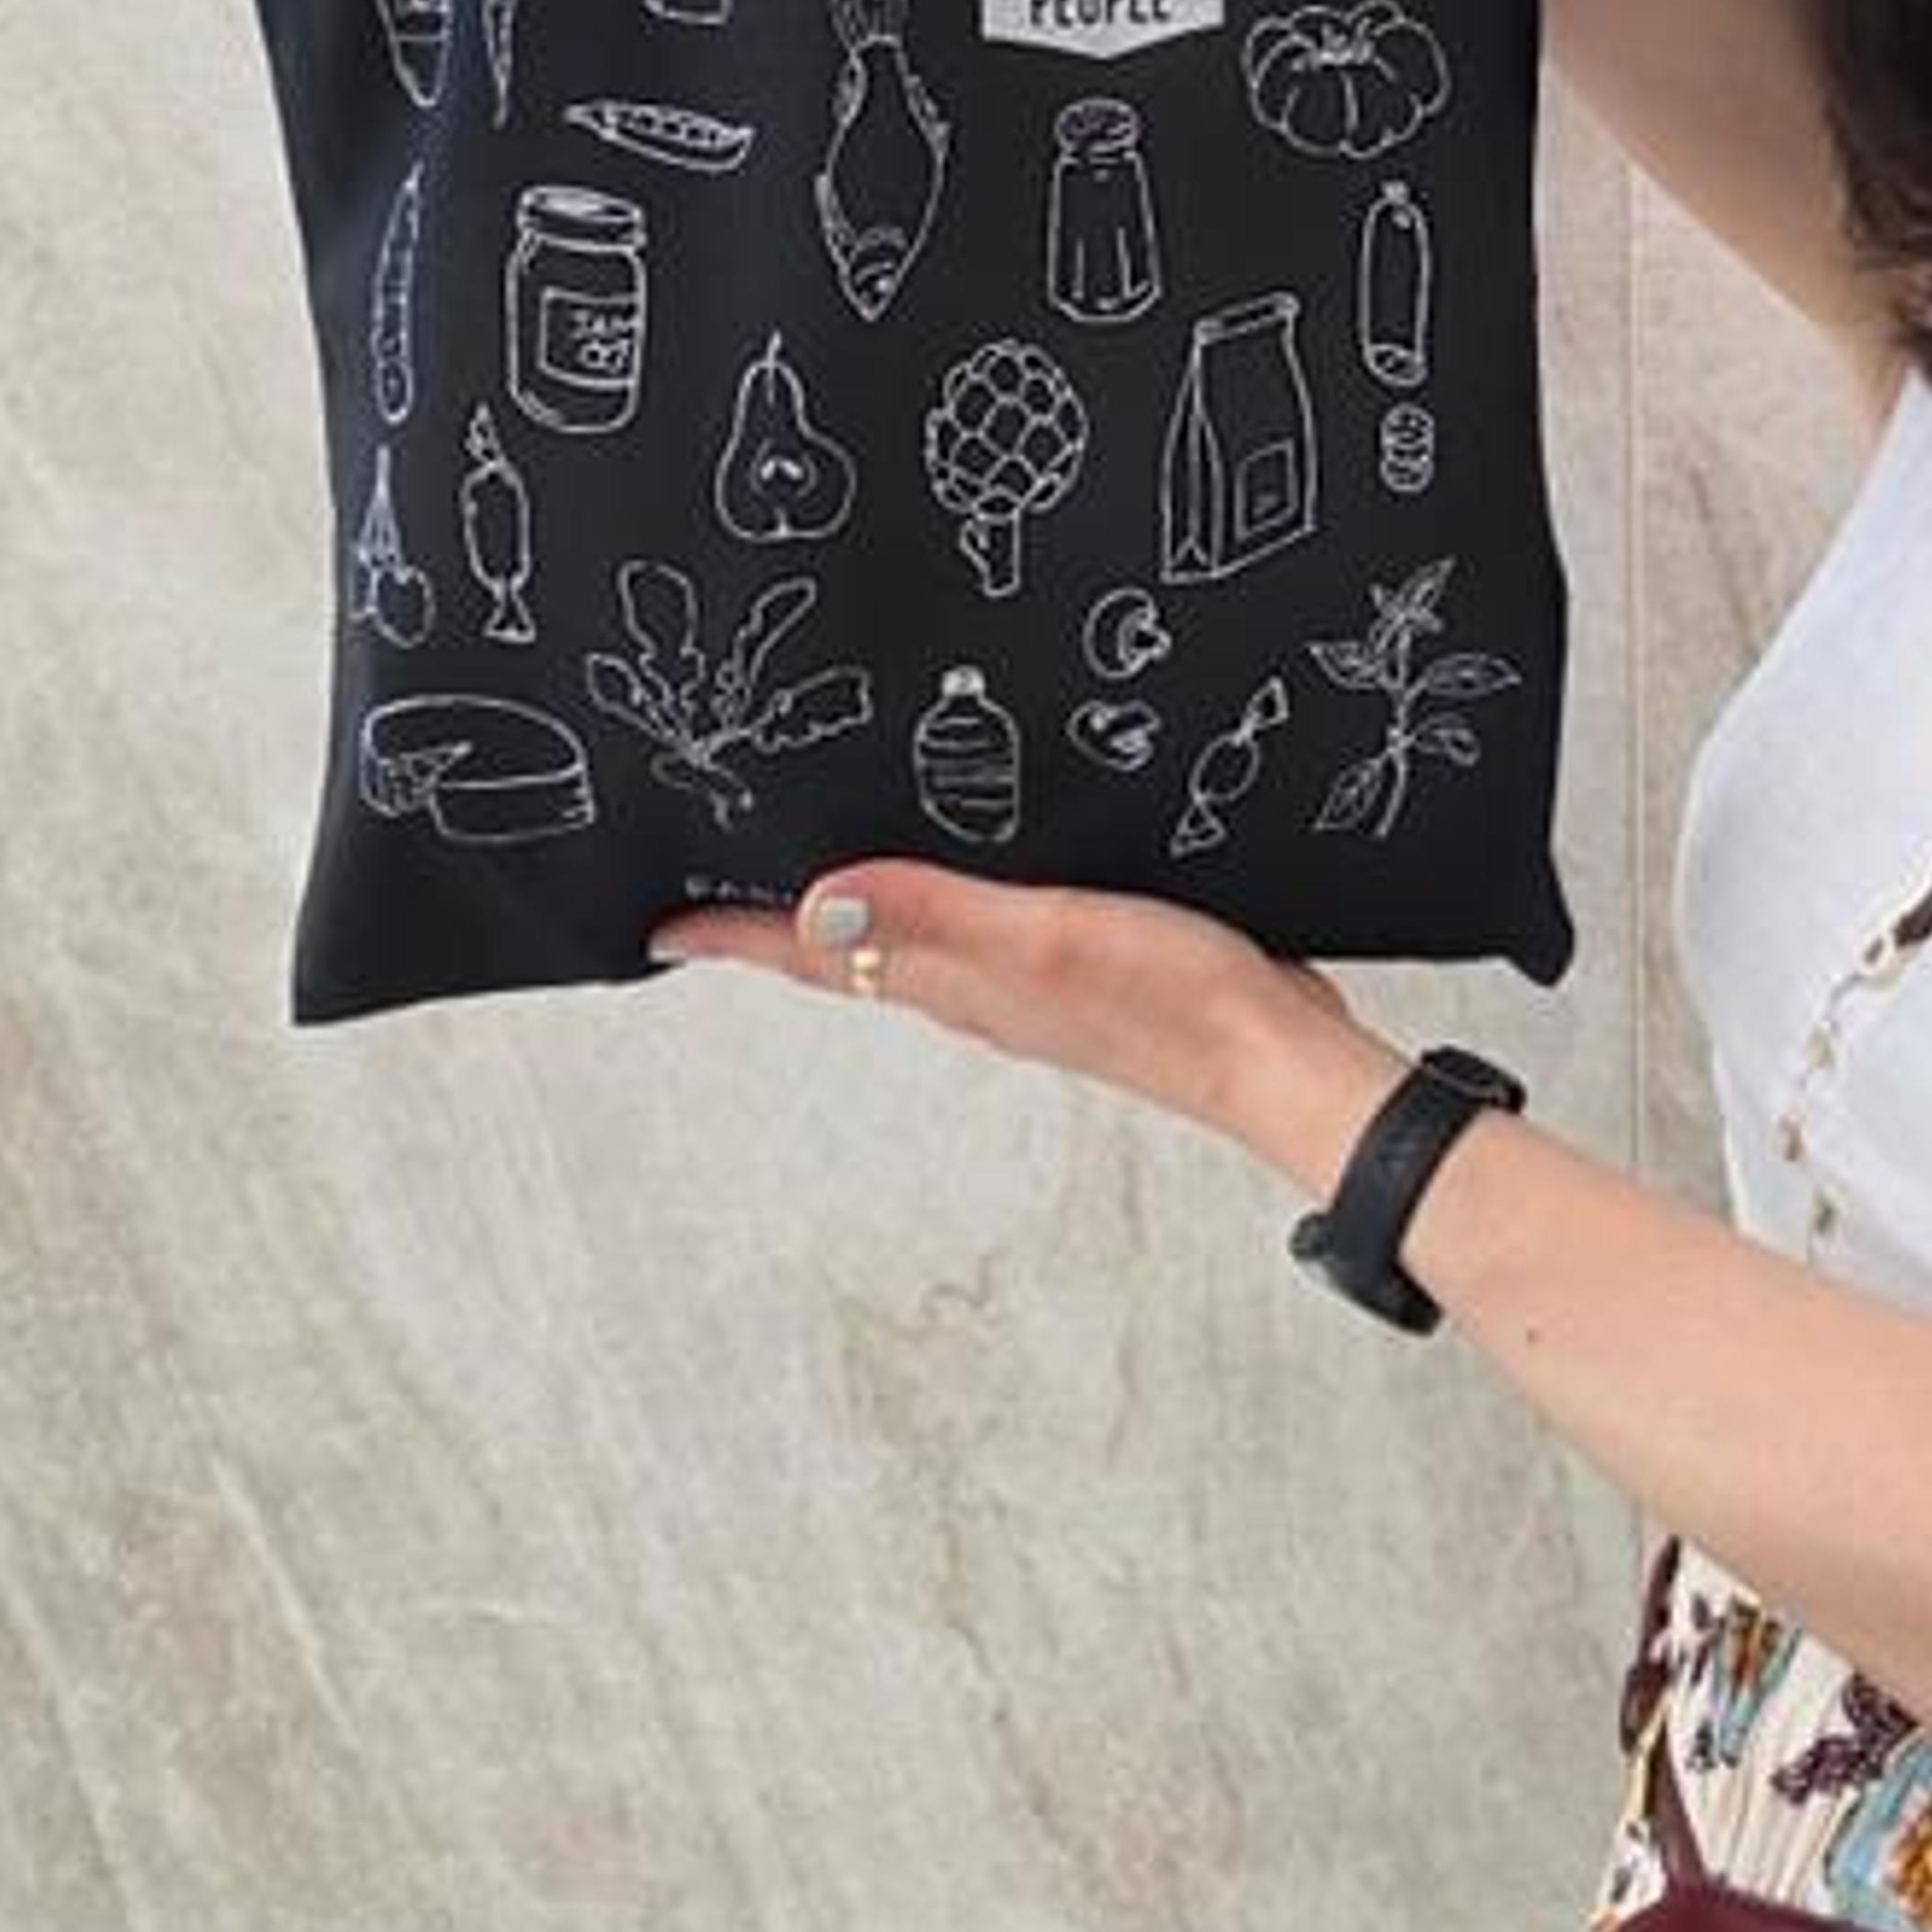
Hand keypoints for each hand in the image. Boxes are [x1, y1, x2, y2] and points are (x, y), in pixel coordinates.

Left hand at [647, 857, 1398, 1153]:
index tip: (654, 928)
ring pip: (908, 944)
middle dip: (774, 920)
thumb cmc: (1171, 999)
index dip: (732, 936)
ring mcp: (1023, 986)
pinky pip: (975, 936)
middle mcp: (970, 990)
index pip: (814, 953)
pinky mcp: (1078, 971)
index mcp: (950, 980)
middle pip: (845, 952)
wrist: (1277, 1057)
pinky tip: (959, 877)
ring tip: (806, 875)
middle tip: (711, 888)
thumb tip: (810, 900)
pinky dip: (938, 904)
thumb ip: (935, 914)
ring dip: (852, 912)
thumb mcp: (1043, 935)